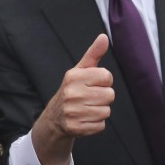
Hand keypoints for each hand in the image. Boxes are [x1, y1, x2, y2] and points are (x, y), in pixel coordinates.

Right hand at [32, 35, 113, 164]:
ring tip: (87, 108)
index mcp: (74, 77)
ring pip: (106, 111)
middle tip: (91, 98)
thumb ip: (93, 54)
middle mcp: (72, 94)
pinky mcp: (76, 128)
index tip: (94, 84)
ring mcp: (73, 112)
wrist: (55, 117)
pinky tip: (85, 119)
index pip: (107, 77)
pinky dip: (96, 124)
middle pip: (109, 95)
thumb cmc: (73, 89)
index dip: (104, 81)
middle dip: (104, 97)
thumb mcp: (80, 70)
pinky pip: (101, 126)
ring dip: (100, 111)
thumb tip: (103, 37)